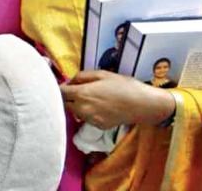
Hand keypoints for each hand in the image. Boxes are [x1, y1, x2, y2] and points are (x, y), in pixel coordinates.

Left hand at [60, 70, 175, 128]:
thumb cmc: (123, 85)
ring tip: (91, 98)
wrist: (142, 104)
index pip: (60, 93)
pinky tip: (100, 107)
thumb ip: (81, 76)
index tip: (64, 85)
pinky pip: (86, 119)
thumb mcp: (102, 74)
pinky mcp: (98, 126)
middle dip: (67, 97)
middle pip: (65, 104)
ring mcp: (90, 120)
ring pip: (75, 112)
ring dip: (77, 105)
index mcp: (82, 93)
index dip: (59, 88)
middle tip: (76, 91)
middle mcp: (83, 109)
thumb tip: (69, 81)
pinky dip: (88, 113)